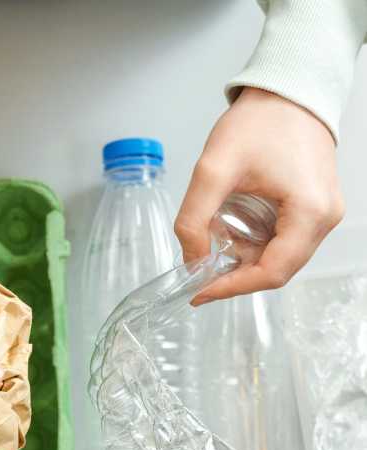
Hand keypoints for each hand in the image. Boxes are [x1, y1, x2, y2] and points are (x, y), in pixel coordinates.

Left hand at [175, 88, 343, 304]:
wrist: (288, 89)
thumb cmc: (260, 120)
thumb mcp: (213, 169)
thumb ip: (194, 220)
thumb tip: (192, 260)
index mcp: (309, 212)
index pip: (271, 273)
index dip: (231, 288)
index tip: (200, 291)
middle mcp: (325, 218)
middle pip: (277, 271)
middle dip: (236, 276)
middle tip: (201, 274)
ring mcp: (324, 214)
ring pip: (281, 259)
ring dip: (245, 260)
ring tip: (214, 244)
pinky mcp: (316, 208)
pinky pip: (285, 242)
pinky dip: (256, 246)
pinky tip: (232, 232)